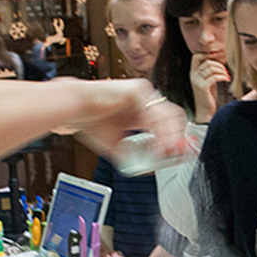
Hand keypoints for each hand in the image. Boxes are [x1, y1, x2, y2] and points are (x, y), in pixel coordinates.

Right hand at [71, 80, 186, 155]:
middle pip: (175, 118)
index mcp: (143, 111)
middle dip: (179, 139)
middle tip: (178, 155)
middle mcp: (146, 100)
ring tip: (166, 154)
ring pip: (168, 116)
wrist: (73, 111)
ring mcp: (143, 93)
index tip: (183, 154)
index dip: (179, 140)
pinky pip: (154, 114)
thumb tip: (154, 166)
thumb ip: (137, 155)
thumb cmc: (91, 124)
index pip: (170, 123)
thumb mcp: (119, 147)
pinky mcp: (137, 90)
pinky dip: (159, 133)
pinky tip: (157, 146)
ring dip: (170, 138)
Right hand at [189, 53, 229, 122]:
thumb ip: (209, 71)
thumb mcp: (207, 81)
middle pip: (207, 61)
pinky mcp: (202, 87)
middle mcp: (193, 76)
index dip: (206, 53)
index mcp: (193, 73)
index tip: (216, 56)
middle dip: (219, 64)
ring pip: (211, 68)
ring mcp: (197, 81)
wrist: (204, 110)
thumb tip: (218, 61)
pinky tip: (227, 79)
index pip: (196, 57)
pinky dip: (223, 77)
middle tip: (225, 71)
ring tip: (226, 76)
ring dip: (222, 71)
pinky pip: (214, 77)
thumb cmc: (207, 95)